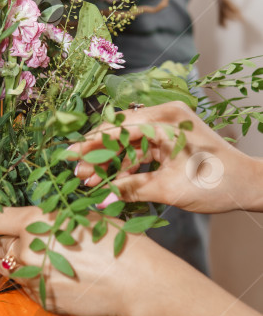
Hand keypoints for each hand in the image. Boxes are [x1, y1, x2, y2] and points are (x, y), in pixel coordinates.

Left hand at [0, 206, 166, 315]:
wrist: (134, 280)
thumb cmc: (112, 239)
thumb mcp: (78, 216)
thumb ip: (46, 221)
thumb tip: (25, 225)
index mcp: (37, 221)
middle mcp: (27, 249)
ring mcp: (32, 277)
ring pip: (7, 267)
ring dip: (3, 261)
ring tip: (12, 255)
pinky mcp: (41, 299)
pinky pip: (25, 286)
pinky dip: (27, 278)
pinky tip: (43, 273)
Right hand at [71, 101, 262, 213]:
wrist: (246, 185)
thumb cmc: (215, 184)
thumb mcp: (169, 189)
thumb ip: (131, 189)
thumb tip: (100, 198)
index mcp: (166, 121)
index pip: (119, 129)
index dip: (91, 144)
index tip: (70, 156)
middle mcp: (165, 117)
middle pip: (119, 132)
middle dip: (97, 154)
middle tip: (79, 174)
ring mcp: (168, 127)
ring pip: (127, 141)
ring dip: (110, 161)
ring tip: (91, 181)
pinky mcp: (169, 138)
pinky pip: (139, 148)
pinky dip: (126, 163)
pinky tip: (111, 180)